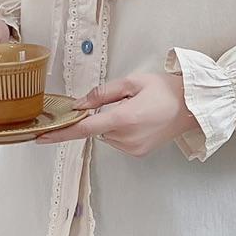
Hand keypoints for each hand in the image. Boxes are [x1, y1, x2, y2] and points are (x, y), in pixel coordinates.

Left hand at [34, 72, 200, 156]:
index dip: (60, 133)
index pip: (82, 129)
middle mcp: (125, 138)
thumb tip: (79, 105)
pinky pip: (119, 141)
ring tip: (139, 110)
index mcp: (122, 119)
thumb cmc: (166, 90)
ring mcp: (133, 148)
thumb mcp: (132, 82)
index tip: (40, 137)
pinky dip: (123, 130)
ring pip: (108, 134)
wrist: (194, 107)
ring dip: (113, 122)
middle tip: (127, 100)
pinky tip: (141, 120)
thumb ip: (102, 93)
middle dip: (103, 114)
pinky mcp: (138, 153)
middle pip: (97, 128)